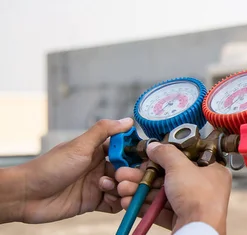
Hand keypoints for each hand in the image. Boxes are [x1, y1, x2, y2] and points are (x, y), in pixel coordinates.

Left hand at [0, 118, 133, 223]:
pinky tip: (109, 199)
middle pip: (128, 170)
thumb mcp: (79, 146)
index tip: (142, 157)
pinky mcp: (93, 202)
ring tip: (109, 188)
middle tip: (121, 176)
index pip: (125, 150)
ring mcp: (97, 185)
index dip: (135, 154)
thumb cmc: (49, 167)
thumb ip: (104, 131)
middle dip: (130, 174)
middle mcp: (100, 166)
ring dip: (122, 189)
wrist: (27, 195)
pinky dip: (117, 203)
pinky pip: (115, 204)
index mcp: (98, 150)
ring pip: (123, 187)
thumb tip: (127, 120)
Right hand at [116, 142, 231, 233]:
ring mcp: (192, 204)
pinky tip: (129, 202)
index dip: (166, 156)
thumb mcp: (180, 166)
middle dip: (144, 176)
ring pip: (162, 194)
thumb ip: (166, 153)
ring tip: (122, 188)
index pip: (187, 157)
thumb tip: (155, 147)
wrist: (198, 229)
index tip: (149, 156)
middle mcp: (204, 187)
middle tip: (125, 174)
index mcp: (212, 170)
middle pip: (169, 177)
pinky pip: (160, 210)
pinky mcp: (181, 219)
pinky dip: (144, 206)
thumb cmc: (199, 197)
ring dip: (140, 190)